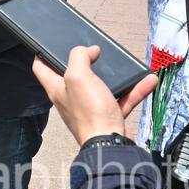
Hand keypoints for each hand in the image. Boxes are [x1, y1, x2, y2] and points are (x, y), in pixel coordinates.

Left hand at [32, 45, 156, 145]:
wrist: (110, 143)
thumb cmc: (89, 114)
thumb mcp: (78, 77)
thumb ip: (79, 57)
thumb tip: (88, 50)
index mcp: (57, 89)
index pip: (41, 69)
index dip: (42, 54)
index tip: (49, 45)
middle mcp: (71, 99)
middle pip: (74, 76)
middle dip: (84, 62)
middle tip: (93, 52)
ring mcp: (90, 108)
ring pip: (103, 85)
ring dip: (117, 76)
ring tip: (125, 65)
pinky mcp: (108, 116)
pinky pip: (122, 98)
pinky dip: (135, 89)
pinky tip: (147, 81)